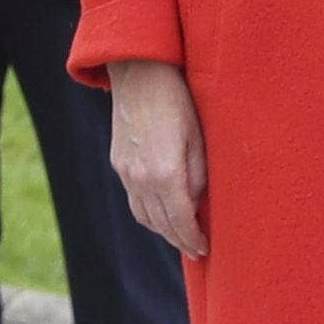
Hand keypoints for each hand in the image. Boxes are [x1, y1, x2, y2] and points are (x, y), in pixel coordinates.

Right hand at [110, 60, 205, 260]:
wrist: (140, 73)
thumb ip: (198, 177)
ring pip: (143, 216)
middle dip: (179, 240)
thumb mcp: (199, 138)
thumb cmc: (178, 100)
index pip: (180, 221)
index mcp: (165, 175)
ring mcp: (126, 172)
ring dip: (162, 230)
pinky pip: (133, 199)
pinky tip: (160, 212)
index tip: (205, 249)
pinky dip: (147, 213)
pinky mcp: (118, 162)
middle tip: (195, 249)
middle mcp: (141, 179)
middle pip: (160, 224)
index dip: (193, 238)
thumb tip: (198, 203)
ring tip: (179, 235)